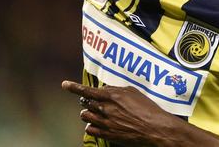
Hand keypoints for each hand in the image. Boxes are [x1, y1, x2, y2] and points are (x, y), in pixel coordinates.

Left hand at [62, 80, 182, 145]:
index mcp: (111, 96)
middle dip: (87, 101)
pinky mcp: (107, 134)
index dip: (73, 87)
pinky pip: (90, 129)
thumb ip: (116, 90)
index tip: (65, 85)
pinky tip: (99, 123)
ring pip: (85, 116)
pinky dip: (92, 125)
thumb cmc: (147, 108)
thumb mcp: (132, 92)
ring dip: (89, 113)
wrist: (154, 128)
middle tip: (93, 101)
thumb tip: (105, 89)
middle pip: (85, 103)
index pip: (87, 90)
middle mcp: (105, 109)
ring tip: (98, 112)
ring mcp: (104, 123)